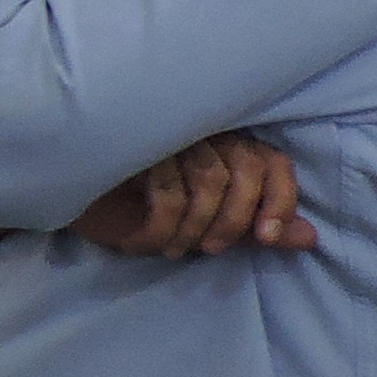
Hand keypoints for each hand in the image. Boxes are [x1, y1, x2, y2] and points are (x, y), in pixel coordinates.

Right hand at [69, 132, 318, 257]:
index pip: (273, 160)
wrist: (66, 198)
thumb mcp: (203, 224)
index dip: (281, 200)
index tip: (268, 240)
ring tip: (174, 248)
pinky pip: (167, 190)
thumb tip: (310, 239)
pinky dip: (163, 227)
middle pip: (244, 170)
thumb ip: (254, 227)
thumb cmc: (133, 206)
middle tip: (213, 251)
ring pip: (209, 180)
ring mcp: (165, 128)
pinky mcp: (132, 140)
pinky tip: (147, 241)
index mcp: (223, 140)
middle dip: (234, 220)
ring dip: (195, 227)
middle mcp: (200, 126)